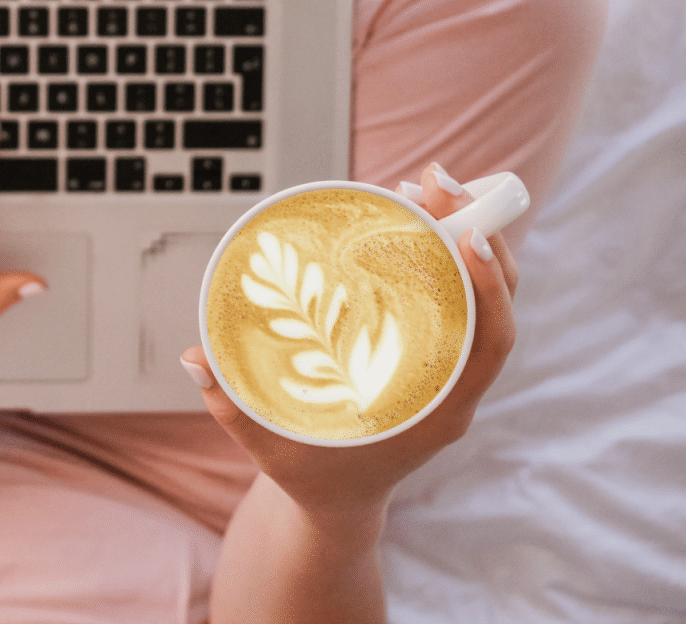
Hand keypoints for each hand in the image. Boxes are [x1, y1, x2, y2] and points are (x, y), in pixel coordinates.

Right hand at [182, 162, 518, 520]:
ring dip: (460, 233)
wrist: (338, 504)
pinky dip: (439, 253)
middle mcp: (455, 386)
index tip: (469, 237)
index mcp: (438, 414)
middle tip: (436, 182)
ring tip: (420, 186)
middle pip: (492, 301)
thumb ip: (230, 407)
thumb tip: (193, 356)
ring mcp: (449, 366)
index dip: (489, 287)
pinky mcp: (432, 352)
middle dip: (476, 232)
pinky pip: (452, 296)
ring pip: (478, 291)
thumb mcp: (269, 448)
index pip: (490, 343)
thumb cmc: (312, 478)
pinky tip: (407, 218)